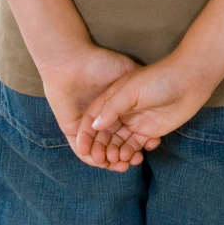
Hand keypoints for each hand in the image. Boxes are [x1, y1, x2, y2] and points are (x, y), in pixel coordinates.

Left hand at [40, 44, 152, 172]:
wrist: (72, 60)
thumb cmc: (100, 62)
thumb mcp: (126, 71)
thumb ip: (138, 86)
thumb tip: (152, 99)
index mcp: (114, 106)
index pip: (127, 128)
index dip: (138, 139)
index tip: (150, 146)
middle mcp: (102, 117)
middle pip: (115, 142)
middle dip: (126, 154)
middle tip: (136, 160)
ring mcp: (85, 125)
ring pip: (101, 148)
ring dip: (112, 159)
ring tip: (124, 163)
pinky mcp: (71, 128)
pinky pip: (82, 150)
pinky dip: (92, 158)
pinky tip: (105, 162)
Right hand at [76, 54, 213, 169]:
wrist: (189, 81)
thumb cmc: (159, 79)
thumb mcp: (131, 90)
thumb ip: (112, 107)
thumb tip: (94, 125)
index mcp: (113, 97)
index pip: (93, 117)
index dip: (86, 133)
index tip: (82, 149)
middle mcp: (121, 110)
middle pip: (104, 134)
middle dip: (101, 147)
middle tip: (103, 160)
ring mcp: (135, 121)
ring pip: (118, 143)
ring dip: (116, 153)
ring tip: (121, 158)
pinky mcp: (148, 131)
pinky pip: (135, 146)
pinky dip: (132, 153)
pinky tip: (137, 155)